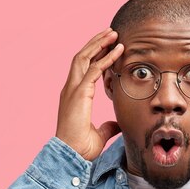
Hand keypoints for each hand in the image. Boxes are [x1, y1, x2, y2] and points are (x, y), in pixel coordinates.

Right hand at [56, 28, 123, 160]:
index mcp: (73, 96)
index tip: (107, 47)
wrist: (72, 156)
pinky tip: (119, 51)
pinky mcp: (80, 93)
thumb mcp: (99, 135)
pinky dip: (107, 58)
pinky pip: (95, 70)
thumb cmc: (81, 148)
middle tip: (111, 33)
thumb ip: (107, 127)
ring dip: (99, 44)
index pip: (83, 69)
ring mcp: (73, 89)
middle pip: (82, 57)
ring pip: (85, 57)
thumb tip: (116, 125)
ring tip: (113, 34)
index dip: (95, 56)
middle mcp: (70, 88)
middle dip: (96, 43)